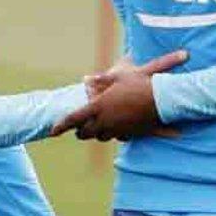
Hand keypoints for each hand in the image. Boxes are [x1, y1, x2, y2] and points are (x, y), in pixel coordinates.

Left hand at [52, 50, 186, 139]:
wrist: (163, 99)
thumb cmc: (139, 84)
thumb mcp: (118, 77)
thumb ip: (100, 81)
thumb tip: (86, 80)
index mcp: (99, 106)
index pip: (74, 118)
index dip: (61, 125)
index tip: (53, 131)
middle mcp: (106, 121)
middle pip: (86, 133)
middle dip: (80, 132)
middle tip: (79, 129)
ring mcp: (119, 129)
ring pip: (102, 137)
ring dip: (97, 133)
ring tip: (98, 126)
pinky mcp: (131, 133)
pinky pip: (119, 137)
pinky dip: (116, 133)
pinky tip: (119, 126)